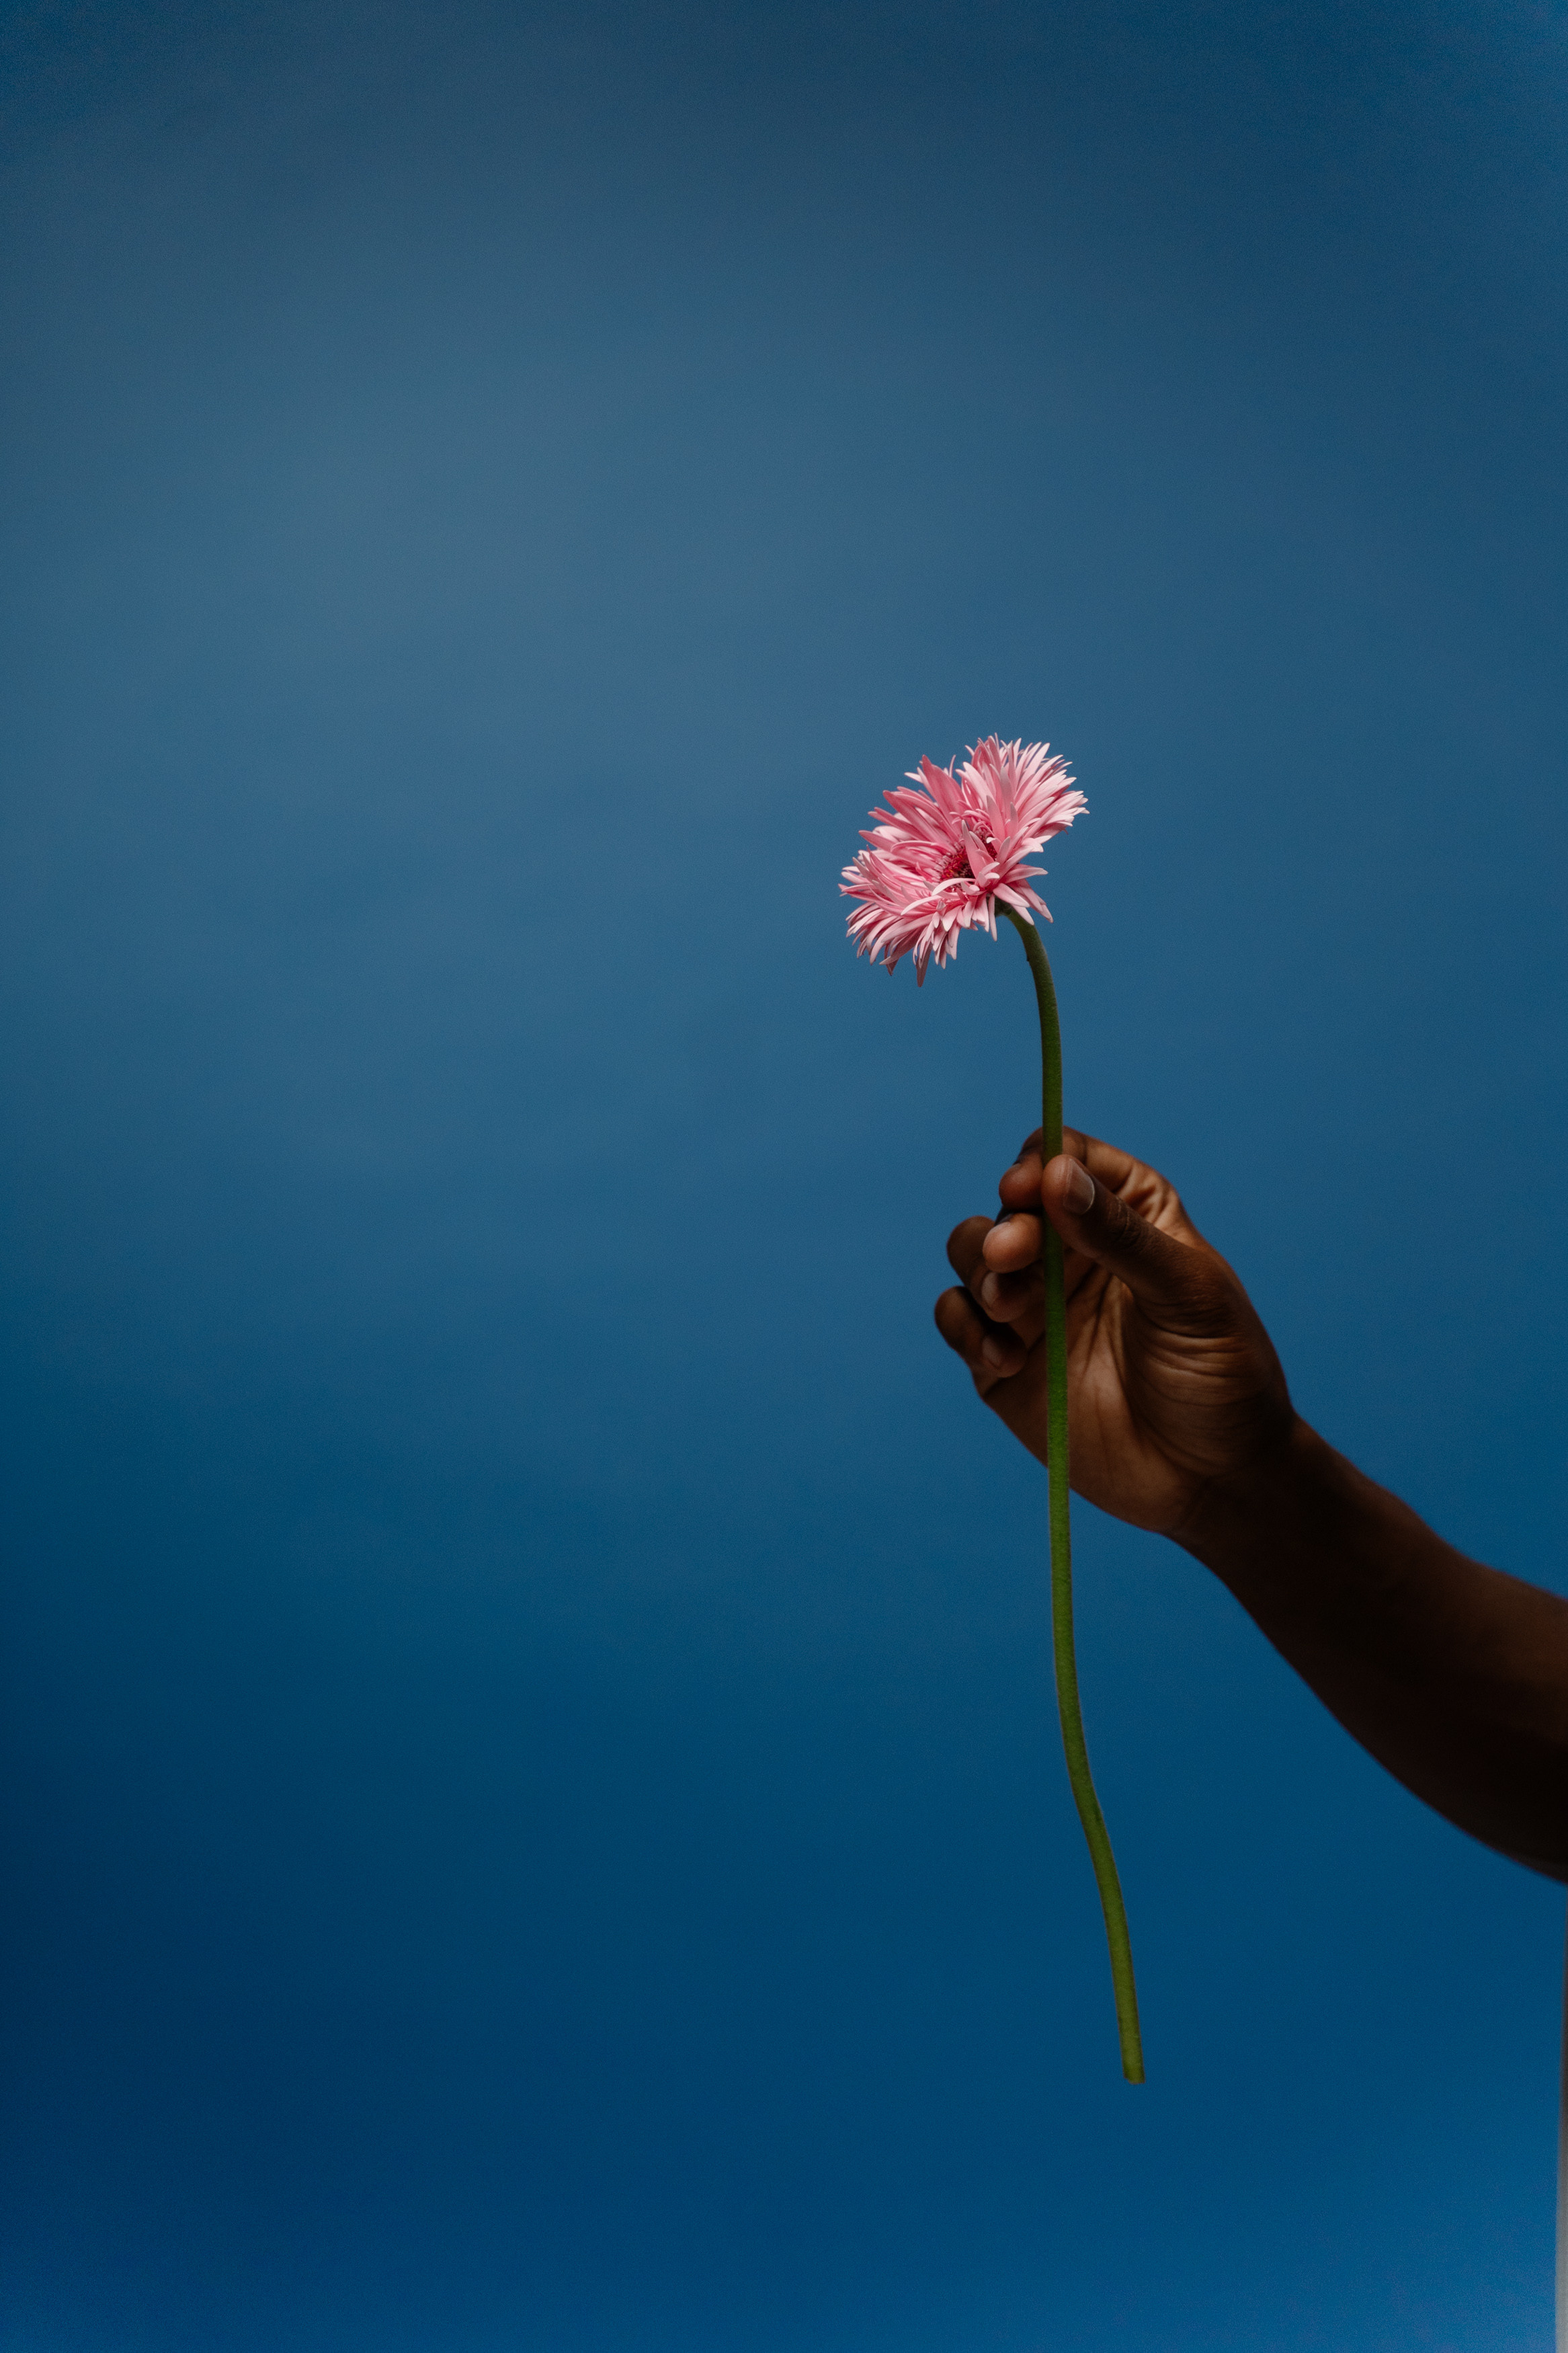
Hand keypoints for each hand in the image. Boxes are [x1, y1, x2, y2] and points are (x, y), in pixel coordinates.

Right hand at [935, 1129, 1293, 1536]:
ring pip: (970, 1255)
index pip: (1064, 1160)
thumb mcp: (1187, 1296)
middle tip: (1014, 1258)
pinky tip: (1006, 1360)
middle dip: (1003, 1227)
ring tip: (1011, 1310)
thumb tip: (1055, 1174)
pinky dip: (965, 1329)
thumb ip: (1120, 1236)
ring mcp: (1033, 1306)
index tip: (1026, 1188)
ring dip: (980, 1272)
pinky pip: (956, 1320)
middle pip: (1007, 1207)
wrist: (1212, 1479)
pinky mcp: (1001, 1361)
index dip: (1037, 1164)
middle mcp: (1071, 1250)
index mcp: (1126, 1213)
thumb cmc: (1222, 1376)